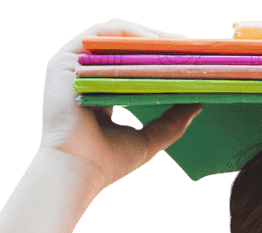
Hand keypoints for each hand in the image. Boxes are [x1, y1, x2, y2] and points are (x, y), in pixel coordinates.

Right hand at [38, 19, 201, 193]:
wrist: (77, 169)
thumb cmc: (108, 162)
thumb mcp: (148, 140)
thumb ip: (172, 122)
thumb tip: (197, 103)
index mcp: (101, 94)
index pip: (131, 67)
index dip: (159, 61)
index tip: (188, 61)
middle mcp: (85, 77)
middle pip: (123, 49)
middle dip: (157, 44)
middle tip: (190, 47)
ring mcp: (73, 67)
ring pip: (114, 38)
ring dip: (146, 36)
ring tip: (177, 43)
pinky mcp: (64, 60)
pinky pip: (100, 35)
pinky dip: (128, 35)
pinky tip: (153, 43)